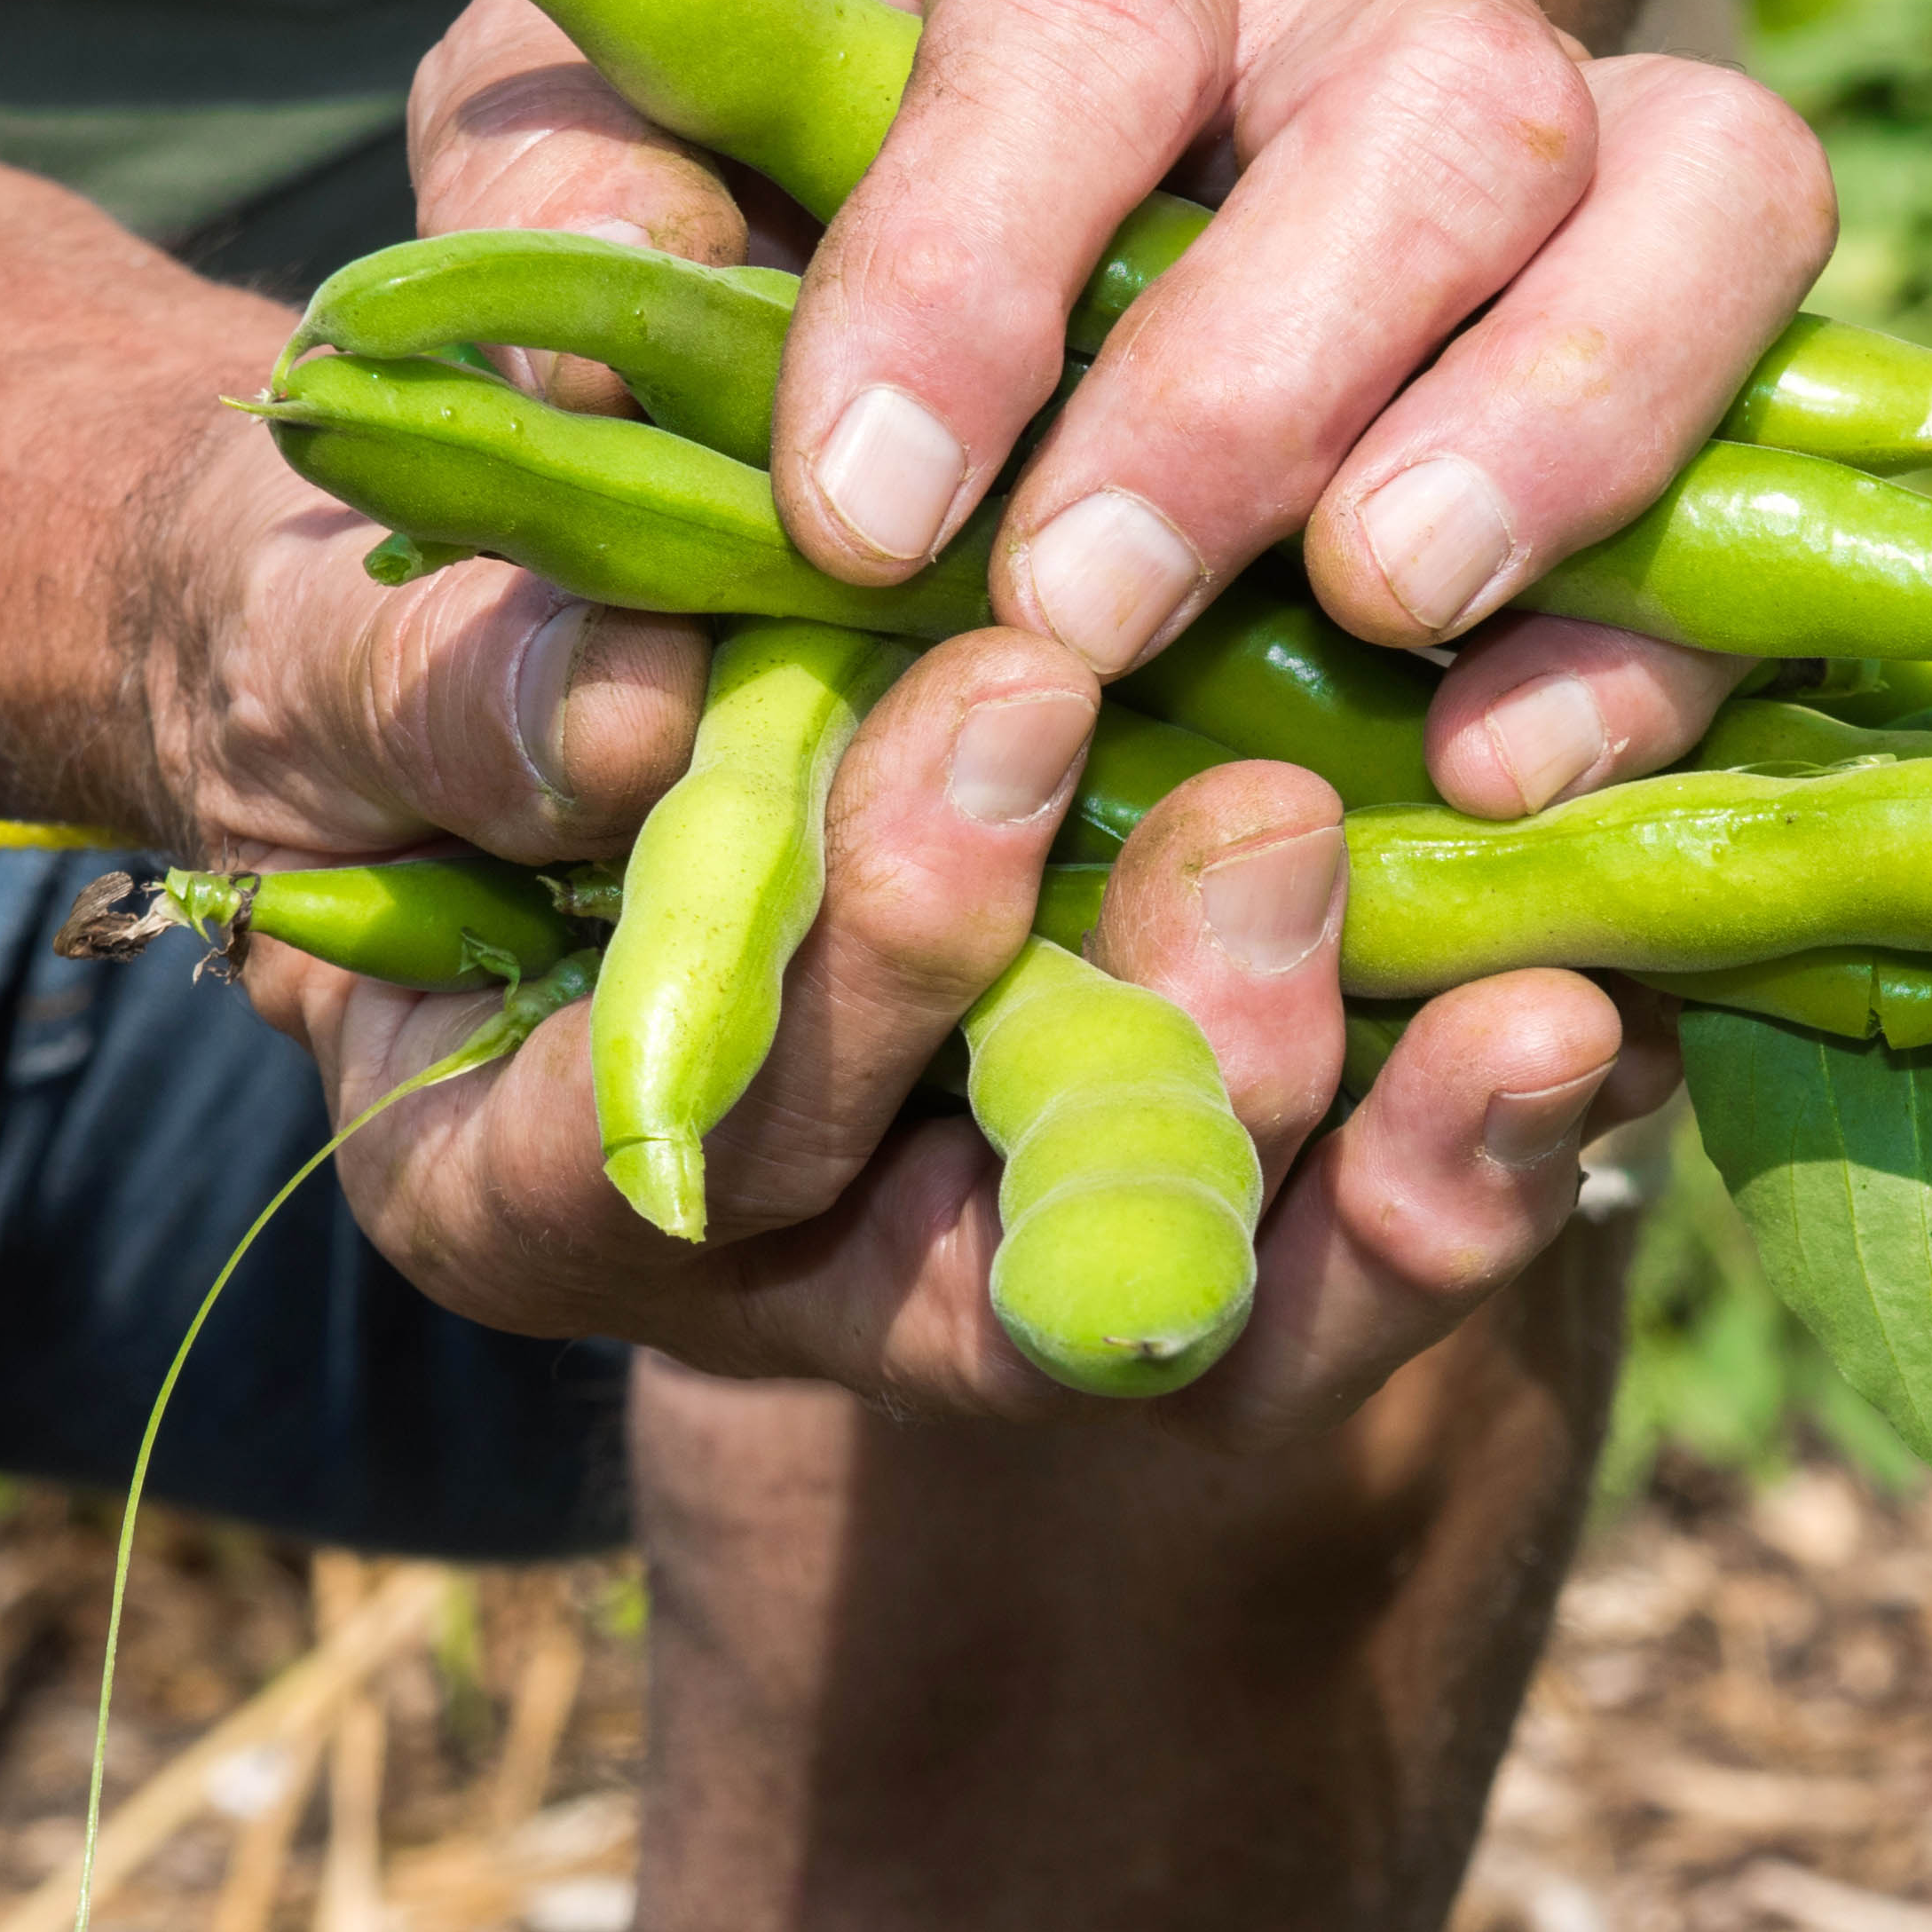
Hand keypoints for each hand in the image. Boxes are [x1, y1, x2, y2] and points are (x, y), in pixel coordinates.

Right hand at [238, 633, 1673, 1429]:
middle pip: (969, 1268)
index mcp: (511, 1171)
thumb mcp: (324, 626)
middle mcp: (768, 1261)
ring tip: (1519, 981)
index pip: (648, 1172)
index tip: (994, 710)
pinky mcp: (1171, 1167)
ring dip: (1363, 1142)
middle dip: (1138, 1051)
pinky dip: (1466, 1138)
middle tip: (1270, 818)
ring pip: (1201, 1306)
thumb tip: (629, 711)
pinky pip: (1336, 1237)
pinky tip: (1608, 1019)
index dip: (836, 986)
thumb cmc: (360, 629)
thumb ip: (431, 673)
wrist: (512, 636)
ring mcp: (979, 1233)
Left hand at [401, 0, 1840, 813]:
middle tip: (1087, 611)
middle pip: (1432, 104)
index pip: (1073, 1)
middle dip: (1265, 377)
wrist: (1127, 36)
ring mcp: (1578, 120)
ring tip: (1388, 626)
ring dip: (1555, 432)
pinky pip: (1778, 380)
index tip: (852, 511)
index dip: (973, 253)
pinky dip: (1671, 592)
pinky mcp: (1691, 287)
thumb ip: (566, 203)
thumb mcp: (643, 104)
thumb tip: (589, 401)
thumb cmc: (838, 124)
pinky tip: (1508, 756)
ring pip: (1696, 185)